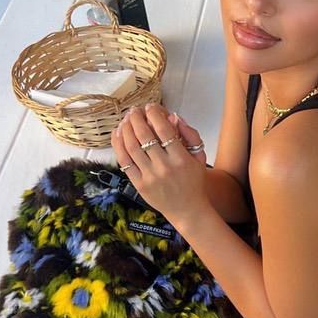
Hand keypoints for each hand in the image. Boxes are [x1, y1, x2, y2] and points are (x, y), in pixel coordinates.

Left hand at [111, 103, 209, 223]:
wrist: (187, 210)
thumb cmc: (194, 182)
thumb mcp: (200, 157)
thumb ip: (190, 135)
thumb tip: (173, 117)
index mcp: (181, 158)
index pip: (164, 129)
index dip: (154, 114)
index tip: (151, 107)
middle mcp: (164, 167)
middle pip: (144, 135)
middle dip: (136, 117)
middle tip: (134, 110)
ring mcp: (150, 176)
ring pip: (131, 146)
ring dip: (126, 128)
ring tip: (126, 119)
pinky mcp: (139, 184)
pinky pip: (124, 161)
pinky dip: (118, 145)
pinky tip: (118, 134)